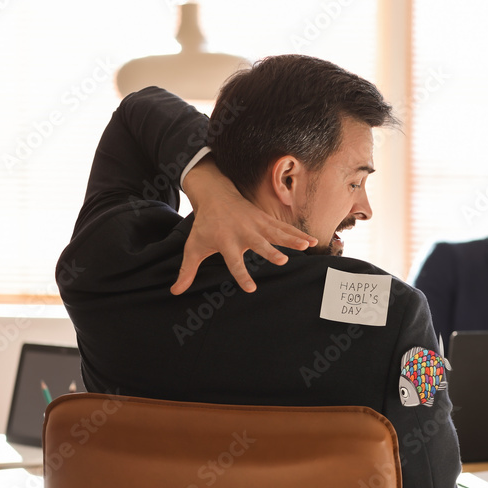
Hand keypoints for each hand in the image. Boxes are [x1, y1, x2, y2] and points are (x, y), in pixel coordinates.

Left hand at [173, 157, 316, 293]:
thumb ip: (187, 271)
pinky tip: (313, 241)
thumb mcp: (193, 247)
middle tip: (281, 260)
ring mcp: (256, 224)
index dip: (242, 275)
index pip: (234, 262)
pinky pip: (284, 227)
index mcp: (226, 242)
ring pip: (276, 232)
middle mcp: (243, 233)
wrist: (215, 195)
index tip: (251, 288)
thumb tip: (175, 291)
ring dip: (292, 239)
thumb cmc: (204, 226)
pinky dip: (298, 233)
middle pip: (258, 244)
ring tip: (307, 246)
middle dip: (270, 251)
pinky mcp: (266, 219)